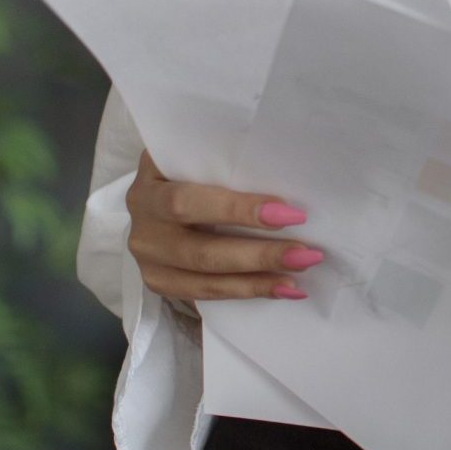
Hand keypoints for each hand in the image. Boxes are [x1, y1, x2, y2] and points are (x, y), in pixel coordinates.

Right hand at [125, 152, 322, 301]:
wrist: (159, 195)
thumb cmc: (193, 169)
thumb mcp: (199, 156)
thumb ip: (227, 163)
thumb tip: (288, 178)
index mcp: (152, 181)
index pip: (190, 201)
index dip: (238, 211)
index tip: (288, 215)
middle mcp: (143, 220)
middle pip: (201, 249)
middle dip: (258, 254)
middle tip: (306, 254)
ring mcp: (147, 256)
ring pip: (204, 277)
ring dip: (256, 280)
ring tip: (297, 280)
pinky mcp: (158, 281)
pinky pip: (203, 293)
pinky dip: (246, 291)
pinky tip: (281, 290)